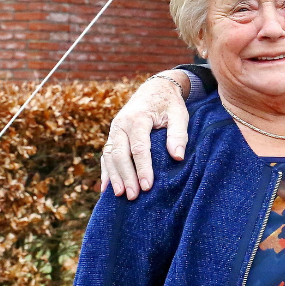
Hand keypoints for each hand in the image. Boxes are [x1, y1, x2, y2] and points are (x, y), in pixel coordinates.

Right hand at [100, 71, 189, 199]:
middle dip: (127, 176)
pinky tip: (106, 187)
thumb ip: (179, 134)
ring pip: (109, 156)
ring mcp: (114, 130)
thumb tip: (177, 157)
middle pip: (120, 154)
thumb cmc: (169, 104)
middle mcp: (121, 124)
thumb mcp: (179, 114)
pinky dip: (105, 171)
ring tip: (120, 195)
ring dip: (114, 176)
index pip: (139, 148)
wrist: (155, 89)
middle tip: (133, 196)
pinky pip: (105, 155)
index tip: (148, 186)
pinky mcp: (112, 135)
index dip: (143, 168)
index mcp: (138, 118)